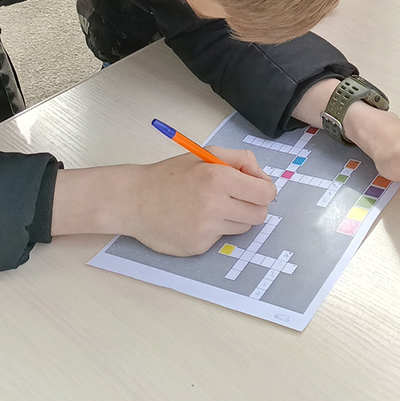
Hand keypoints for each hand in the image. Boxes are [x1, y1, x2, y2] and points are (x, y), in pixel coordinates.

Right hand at [53, 150, 277, 255]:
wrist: (134, 200)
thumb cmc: (170, 175)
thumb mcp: (206, 154)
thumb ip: (240, 160)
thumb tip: (263, 179)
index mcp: (218, 178)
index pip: (265, 193)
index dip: (264, 190)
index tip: (256, 189)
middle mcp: (215, 205)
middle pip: (259, 215)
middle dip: (252, 206)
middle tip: (235, 198)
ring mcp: (206, 229)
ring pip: (242, 228)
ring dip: (233, 218)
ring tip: (210, 207)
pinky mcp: (198, 246)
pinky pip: (220, 238)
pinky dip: (213, 230)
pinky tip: (194, 219)